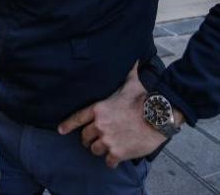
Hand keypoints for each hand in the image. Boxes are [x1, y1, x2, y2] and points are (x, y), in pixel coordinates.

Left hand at [57, 63, 178, 167]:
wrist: (159, 116)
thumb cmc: (145, 99)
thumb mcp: (132, 83)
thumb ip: (128, 73)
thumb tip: (133, 58)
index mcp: (99, 109)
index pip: (77, 118)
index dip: (68, 125)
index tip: (61, 131)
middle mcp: (100, 125)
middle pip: (85, 138)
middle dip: (89, 139)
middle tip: (94, 140)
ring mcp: (108, 140)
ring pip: (95, 150)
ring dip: (100, 150)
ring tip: (107, 148)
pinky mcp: (118, 152)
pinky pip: (108, 162)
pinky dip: (111, 161)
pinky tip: (115, 160)